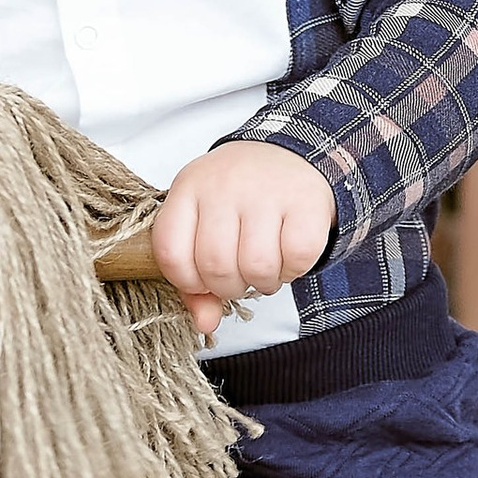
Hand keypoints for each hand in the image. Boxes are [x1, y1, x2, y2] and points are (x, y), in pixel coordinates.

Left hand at [151, 142, 335, 342]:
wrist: (292, 153)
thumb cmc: (239, 198)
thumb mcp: (205, 224)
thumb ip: (195, 279)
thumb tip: (205, 324)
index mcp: (189, 187)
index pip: (171, 252)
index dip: (187, 281)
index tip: (202, 279)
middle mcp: (225, 185)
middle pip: (215, 266)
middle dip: (229, 287)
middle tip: (240, 275)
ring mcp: (267, 191)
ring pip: (257, 266)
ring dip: (263, 282)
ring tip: (265, 268)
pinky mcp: (306, 201)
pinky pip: (297, 257)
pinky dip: (294, 270)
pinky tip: (289, 256)